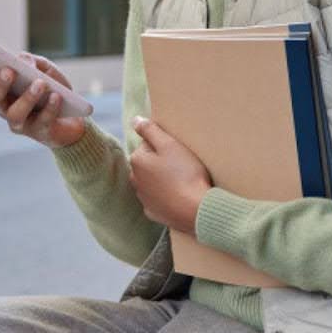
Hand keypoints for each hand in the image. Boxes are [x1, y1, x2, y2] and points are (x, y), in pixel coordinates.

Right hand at [0, 53, 87, 149]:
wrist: (75, 113)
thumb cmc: (51, 86)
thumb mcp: (42, 67)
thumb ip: (30, 60)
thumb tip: (23, 61)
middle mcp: (3, 107)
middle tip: (9, 71)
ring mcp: (19, 122)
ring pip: (14, 114)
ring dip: (27, 98)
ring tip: (40, 84)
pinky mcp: (39, 132)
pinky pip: (41, 121)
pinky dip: (50, 107)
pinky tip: (56, 96)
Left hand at [127, 116, 212, 233]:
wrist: (196, 210)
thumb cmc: (185, 174)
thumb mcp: (170, 145)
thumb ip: (150, 130)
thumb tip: (135, 120)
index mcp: (137, 161)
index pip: (148, 144)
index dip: (165, 145)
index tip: (179, 151)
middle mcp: (135, 180)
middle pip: (148, 163)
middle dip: (161, 162)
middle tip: (183, 165)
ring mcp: (143, 198)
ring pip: (152, 182)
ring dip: (162, 179)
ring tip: (183, 180)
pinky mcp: (153, 213)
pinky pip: (158, 200)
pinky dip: (166, 197)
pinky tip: (179, 196)